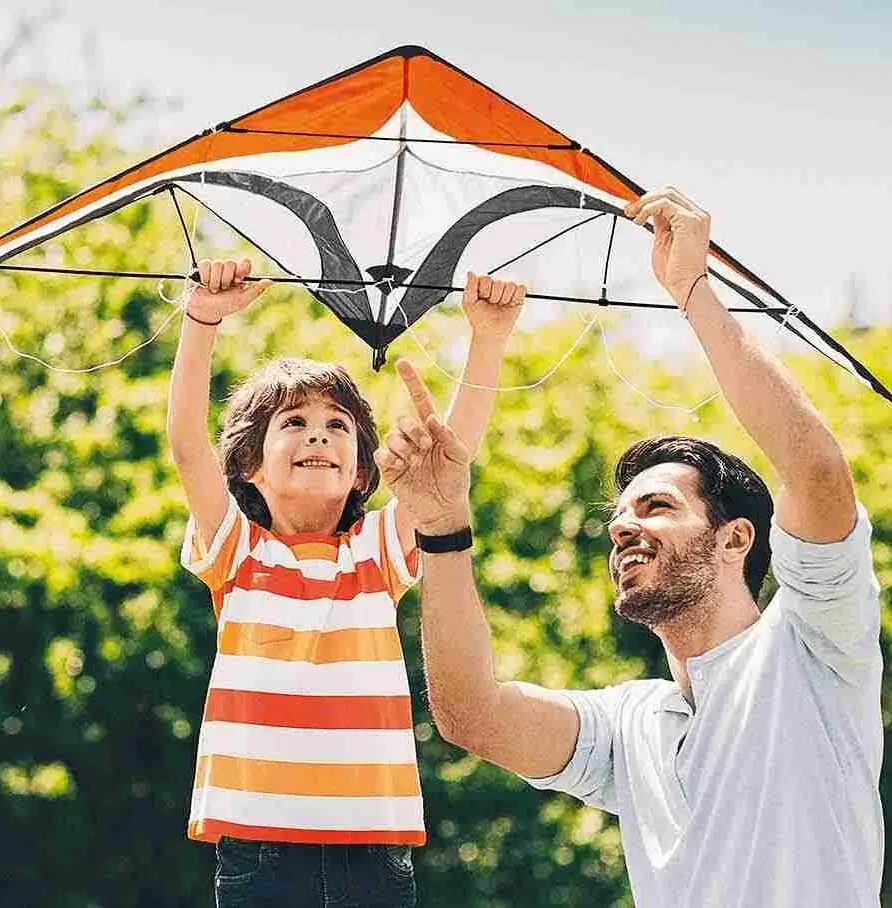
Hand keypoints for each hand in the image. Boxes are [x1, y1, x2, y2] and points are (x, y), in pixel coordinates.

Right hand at [184, 258, 272, 323]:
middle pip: (229, 263)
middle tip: (224, 289)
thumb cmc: (225, 306)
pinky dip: (205, 277)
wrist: (206, 312)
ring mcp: (216, 268)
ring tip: (214, 290)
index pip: (245, 262)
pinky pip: (205, 264)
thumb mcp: (243, 300)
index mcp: (240, 275)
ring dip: (215, 281)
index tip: (238, 280)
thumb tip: (271, 281)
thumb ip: (256, 290)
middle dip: (226, 279)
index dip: (241, 269)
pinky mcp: (203, 268)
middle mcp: (229, 270)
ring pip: (217, 264)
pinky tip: (205, 284)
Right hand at [374, 360, 471, 532]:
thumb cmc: (455, 482)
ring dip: (404, 447)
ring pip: (392, 436)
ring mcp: (400, 452)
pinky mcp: (389, 468)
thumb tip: (432, 419)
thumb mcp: (461, 457)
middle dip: (413, 430)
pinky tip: (402, 468)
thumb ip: (449, 436)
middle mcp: (414, 437)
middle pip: (403, 419)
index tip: (403, 363)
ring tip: (416, 463)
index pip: (420, 400)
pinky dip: (391, 458)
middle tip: (426, 447)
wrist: (443, 509)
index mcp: (432, 430)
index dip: (411, 381)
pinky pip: (381, 454)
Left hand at [461, 272, 526, 340]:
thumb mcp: (468, 303)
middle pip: (499, 283)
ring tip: (500, 306)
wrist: (490, 332)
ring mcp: (507, 290)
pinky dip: (516, 298)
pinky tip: (510, 305)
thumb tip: (470, 273)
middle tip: (492, 304)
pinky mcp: (518, 296)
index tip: (482, 299)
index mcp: (484, 284)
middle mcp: (496, 285)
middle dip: (494, 297)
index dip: (484, 290)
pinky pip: (521, 289)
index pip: (487, 279)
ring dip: (504, 299)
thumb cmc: (478, 318)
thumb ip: (470, 287)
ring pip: (510, 286)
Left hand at [624, 187, 709, 307]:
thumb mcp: (664, 241)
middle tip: (629, 210)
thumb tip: (650, 212)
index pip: (671, 199)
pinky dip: (648, 208)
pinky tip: (639, 220)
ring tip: (633, 216)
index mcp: (694, 220)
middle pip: (669, 192)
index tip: (633, 210)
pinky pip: (664, 203)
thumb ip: (660, 225)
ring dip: (644, 203)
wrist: (686, 286)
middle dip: (645, 199)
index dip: (650, 201)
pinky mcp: (688, 221)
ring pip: (666, 194)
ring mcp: (695, 216)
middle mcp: (698, 215)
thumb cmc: (676, 272)